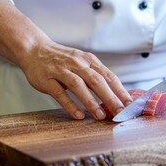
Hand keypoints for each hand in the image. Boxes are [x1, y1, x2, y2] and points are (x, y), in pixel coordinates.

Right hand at [0, 0, 131, 119]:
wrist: (35, 49)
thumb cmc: (63, 60)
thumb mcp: (83, 63)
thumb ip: (97, 76)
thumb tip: (116, 95)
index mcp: (89, 60)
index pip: (109, 76)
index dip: (120, 91)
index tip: (130, 105)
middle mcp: (77, 63)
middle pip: (97, 81)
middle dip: (110, 97)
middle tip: (120, 112)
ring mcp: (61, 70)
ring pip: (79, 86)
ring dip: (91, 102)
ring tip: (100, 116)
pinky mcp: (47, 79)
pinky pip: (59, 93)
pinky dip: (70, 104)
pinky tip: (79, 115)